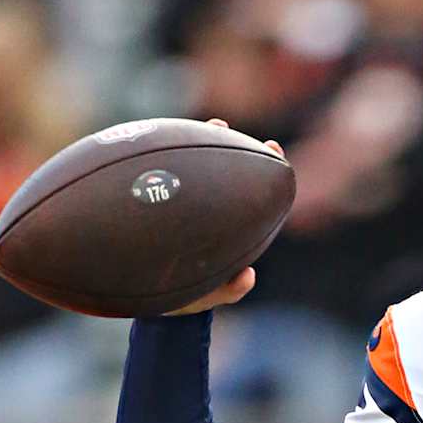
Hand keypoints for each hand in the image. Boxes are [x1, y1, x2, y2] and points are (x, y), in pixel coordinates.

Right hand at [165, 119, 284, 313]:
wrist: (145, 297)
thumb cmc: (181, 298)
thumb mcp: (206, 298)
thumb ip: (229, 291)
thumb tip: (249, 276)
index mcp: (228, 229)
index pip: (253, 196)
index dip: (268, 174)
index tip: (276, 152)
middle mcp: (211, 211)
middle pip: (232, 174)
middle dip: (244, 149)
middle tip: (255, 136)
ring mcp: (186, 202)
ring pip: (200, 166)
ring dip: (209, 141)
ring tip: (218, 124)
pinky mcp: (160, 198)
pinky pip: (167, 171)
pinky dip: (170, 155)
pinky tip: (167, 137)